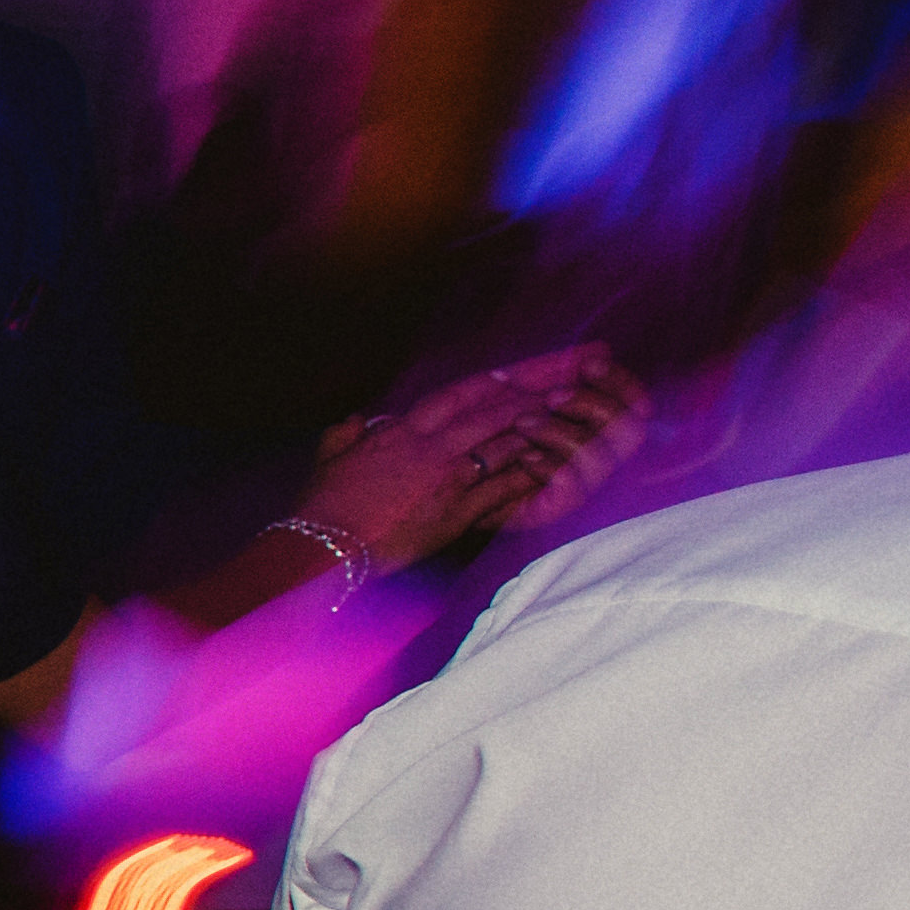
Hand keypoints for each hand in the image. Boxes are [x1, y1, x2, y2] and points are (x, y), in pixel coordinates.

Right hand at [300, 344, 648, 571]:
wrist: (325, 546)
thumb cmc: (322, 507)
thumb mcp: (328, 462)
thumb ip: (344, 436)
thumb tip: (354, 421)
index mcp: (404, 430)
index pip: (464, 391)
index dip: (506, 375)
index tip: (537, 363)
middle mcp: (433, 444)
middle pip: (499, 404)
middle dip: (547, 380)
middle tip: (587, 363)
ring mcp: (448, 475)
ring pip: (508, 437)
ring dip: (550, 418)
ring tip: (587, 403)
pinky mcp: (457, 510)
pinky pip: (506, 486)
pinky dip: (535, 473)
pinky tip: (565, 462)